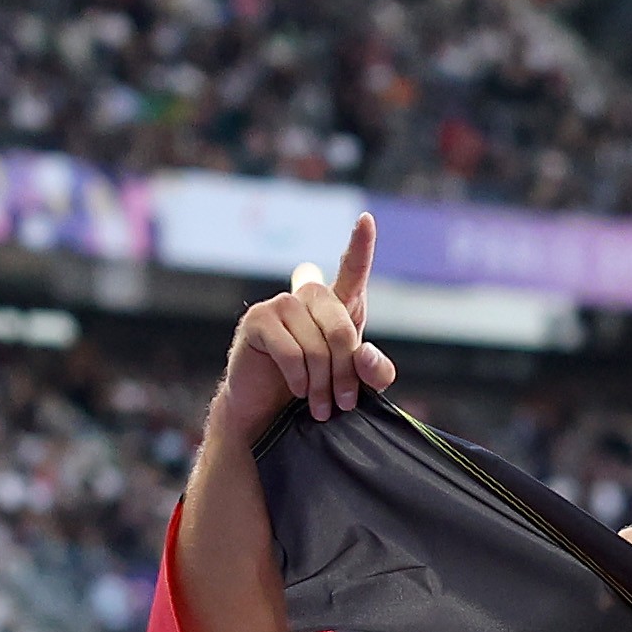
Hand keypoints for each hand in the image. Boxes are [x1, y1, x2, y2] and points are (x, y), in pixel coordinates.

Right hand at [225, 212, 395, 426]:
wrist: (270, 411)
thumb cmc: (315, 391)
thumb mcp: (354, 385)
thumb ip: (373, 372)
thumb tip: (366, 354)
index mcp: (338, 306)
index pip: (352, 271)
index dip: (360, 246)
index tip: (366, 220)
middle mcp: (309, 297)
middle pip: (342, 331)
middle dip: (346, 375)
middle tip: (342, 403)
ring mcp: (281, 305)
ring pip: (316, 347)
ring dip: (322, 384)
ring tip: (320, 406)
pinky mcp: (258, 320)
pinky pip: (290, 352)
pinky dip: (298, 379)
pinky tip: (296, 389)